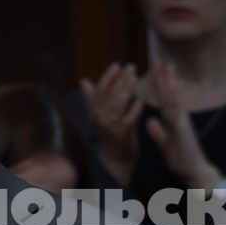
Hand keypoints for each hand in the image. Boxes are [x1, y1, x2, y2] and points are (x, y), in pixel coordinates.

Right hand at [79, 62, 143, 183]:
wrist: (114, 159)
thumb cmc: (109, 134)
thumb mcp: (99, 116)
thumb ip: (93, 99)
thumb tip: (84, 81)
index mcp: (94, 111)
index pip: (99, 90)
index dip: (108, 76)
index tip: (117, 65)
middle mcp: (99, 118)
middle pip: (110, 94)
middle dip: (121, 79)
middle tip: (131, 67)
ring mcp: (110, 126)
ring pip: (118, 103)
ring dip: (127, 89)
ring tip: (136, 77)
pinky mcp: (122, 134)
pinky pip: (129, 117)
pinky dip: (136, 107)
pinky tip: (141, 100)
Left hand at [143, 61, 221, 189]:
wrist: (195, 172)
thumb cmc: (182, 158)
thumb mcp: (165, 144)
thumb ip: (158, 132)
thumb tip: (150, 120)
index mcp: (172, 120)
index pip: (164, 98)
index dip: (158, 84)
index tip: (154, 69)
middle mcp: (178, 118)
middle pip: (169, 94)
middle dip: (164, 77)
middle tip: (159, 59)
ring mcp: (182, 123)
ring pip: (175, 99)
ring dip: (170, 83)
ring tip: (167, 67)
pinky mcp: (183, 130)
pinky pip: (178, 113)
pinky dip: (176, 100)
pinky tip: (174, 89)